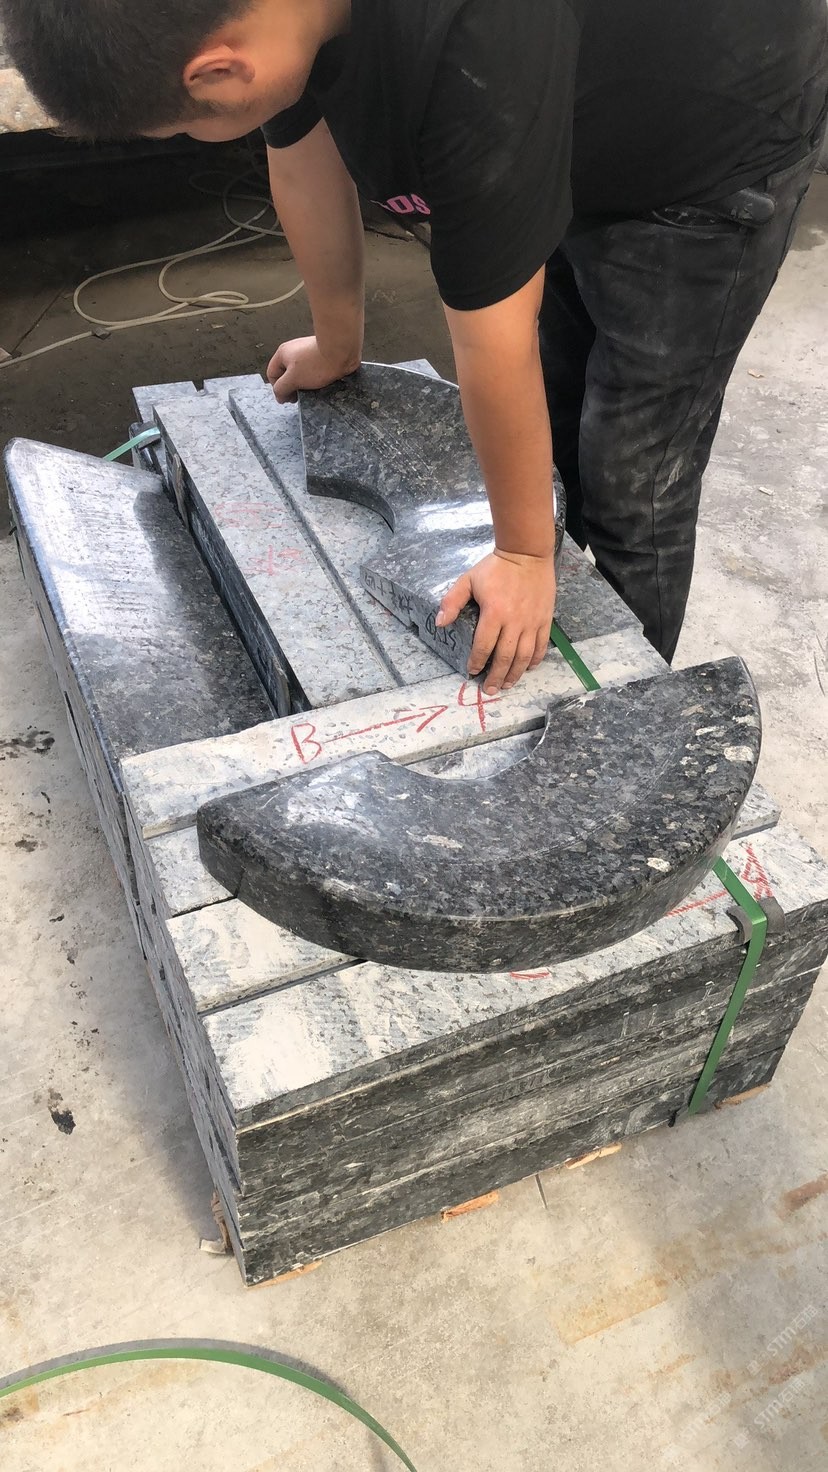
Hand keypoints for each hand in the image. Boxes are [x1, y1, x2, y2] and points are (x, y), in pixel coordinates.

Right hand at [266, 336, 359, 402]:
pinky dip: (315, 379)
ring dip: (304, 384)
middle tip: (300, 397)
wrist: (341, 351)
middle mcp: (293, 351)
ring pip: (301, 374)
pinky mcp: (320, 357)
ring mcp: (307, 353)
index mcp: (283, 353)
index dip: (278, 389)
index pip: (272, 374)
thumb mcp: (292, 379)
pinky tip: (321, 385)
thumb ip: (281, 388)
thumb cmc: (315, 363)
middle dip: (292, 387)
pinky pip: (314, 371)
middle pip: (286, 374)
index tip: (289, 399)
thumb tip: (279, 396)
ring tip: (312, 391)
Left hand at [436, 549, 555, 693]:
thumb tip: (440, 623)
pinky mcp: (545, 619)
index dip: (477, 662)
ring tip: (507, 684)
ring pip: (524, 656)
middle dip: (496, 676)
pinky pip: (541, 646)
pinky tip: (528, 668)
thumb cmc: (496, 567)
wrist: (527, 554)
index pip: (484, 646)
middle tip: (490, 689)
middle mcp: (514, 621)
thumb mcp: (468, 580)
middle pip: (505, 657)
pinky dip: (534, 660)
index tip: (472, 671)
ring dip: (515, 673)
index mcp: (494, 613)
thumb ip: (452, 601)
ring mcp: (532, 622)